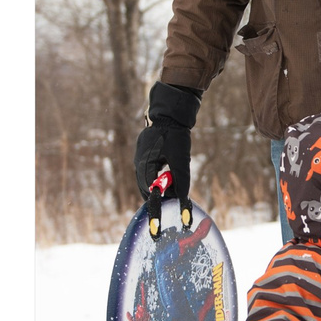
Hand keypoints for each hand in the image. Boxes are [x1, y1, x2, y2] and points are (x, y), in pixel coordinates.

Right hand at [130, 82, 202, 199]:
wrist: (169, 115)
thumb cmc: (175, 136)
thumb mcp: (181, 159)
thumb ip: (181, 178)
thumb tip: (181, 196)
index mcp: (144, 164)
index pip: (149, 189)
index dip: (160, 199)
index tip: (169, 205)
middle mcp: (139, 162)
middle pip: (145, 185)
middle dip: (157, 193)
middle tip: (171, 199)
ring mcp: (140, 156)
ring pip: (146, 177)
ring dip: (157, 185)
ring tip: (169, 190)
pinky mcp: (144, 152)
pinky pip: (148, 169)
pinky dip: (156, 176)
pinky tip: (166, 176)